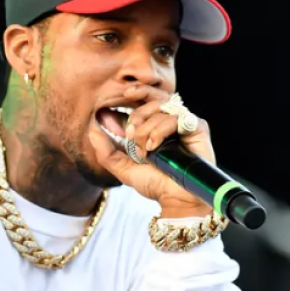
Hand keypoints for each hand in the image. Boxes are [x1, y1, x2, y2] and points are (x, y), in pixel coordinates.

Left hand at [90, 85, 214, 218]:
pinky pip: (178, 117)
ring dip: (147, 130)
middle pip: (154, 100)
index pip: (147, 98)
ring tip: (145, 151)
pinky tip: (155, 146)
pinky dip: (161, 130)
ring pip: (163, 109)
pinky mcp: (198, 128)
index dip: (137, 91)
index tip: (124, 94)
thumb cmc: (154, 183)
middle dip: (137, 116)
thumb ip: (105, 151)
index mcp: (156, 125)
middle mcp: (171, 121)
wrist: (174, 198)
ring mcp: (185, 124)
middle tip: (132, 137)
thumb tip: (91, 130)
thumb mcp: (123, 168)